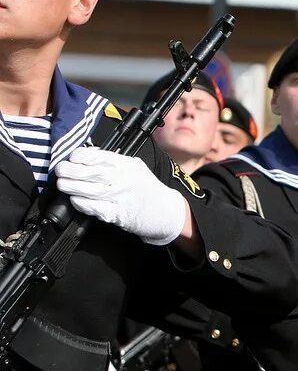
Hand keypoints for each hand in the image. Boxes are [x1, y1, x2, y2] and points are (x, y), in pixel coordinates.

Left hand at [55, 147, 186, 245]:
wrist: (165, 212)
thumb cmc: (148, 188)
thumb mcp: (135, 167)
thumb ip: (114, 161)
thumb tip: (88, 156)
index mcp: (126, 165)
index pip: (96, 156)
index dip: (79, 156)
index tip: (71, 157)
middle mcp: (122, 179)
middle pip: (88, 172)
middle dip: (69, 170)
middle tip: (60, 170)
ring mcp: (119, 197)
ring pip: (87, 190)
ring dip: (70, 187)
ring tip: (62, 184)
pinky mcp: (117, 214)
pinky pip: (93, 207)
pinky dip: (81, 203)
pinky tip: (75, 200)